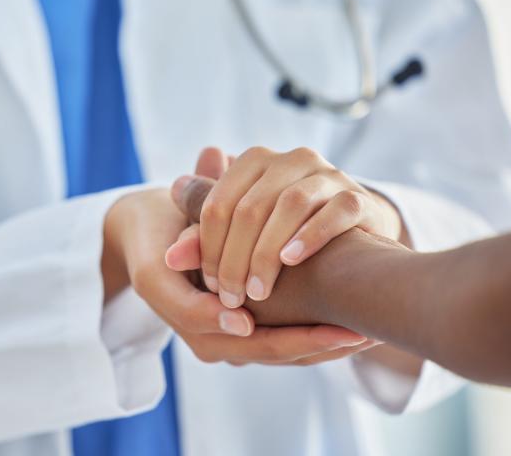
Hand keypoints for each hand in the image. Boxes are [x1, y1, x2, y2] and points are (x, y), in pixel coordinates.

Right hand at [104, 189, 370, 365]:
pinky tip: (350, 336)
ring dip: (324, 348)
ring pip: (279, 356)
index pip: (245, 336)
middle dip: (318, 345)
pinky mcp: (236, 342)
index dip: (289, 334)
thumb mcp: (172, 217)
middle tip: (361, 335)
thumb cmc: (156, 229)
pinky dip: (314, 345)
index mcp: (182, 311)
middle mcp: (203, 339)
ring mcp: (220, 344)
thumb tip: (216, 154)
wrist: (144, 250)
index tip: (329, 327)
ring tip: (367, 337)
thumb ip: (202, 198)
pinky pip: (280, 351)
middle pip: (269, 352)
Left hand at [167, 147, 405, 308]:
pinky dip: (310, 236)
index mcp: (255, 162)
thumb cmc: (284, 239)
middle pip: (251, 206)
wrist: (356, 242)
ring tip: (258, 291)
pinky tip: (291, 262)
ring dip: (268, 252)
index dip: (209, 247)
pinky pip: (333, 211)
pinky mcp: (358, 197)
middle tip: (232, 298)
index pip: (218, 202)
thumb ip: (205, 241)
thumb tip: (168, 255)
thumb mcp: (240, 236)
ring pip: (290, 205)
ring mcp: (328, 175)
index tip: (210, 287)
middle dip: (236, 258)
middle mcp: (291, 159)